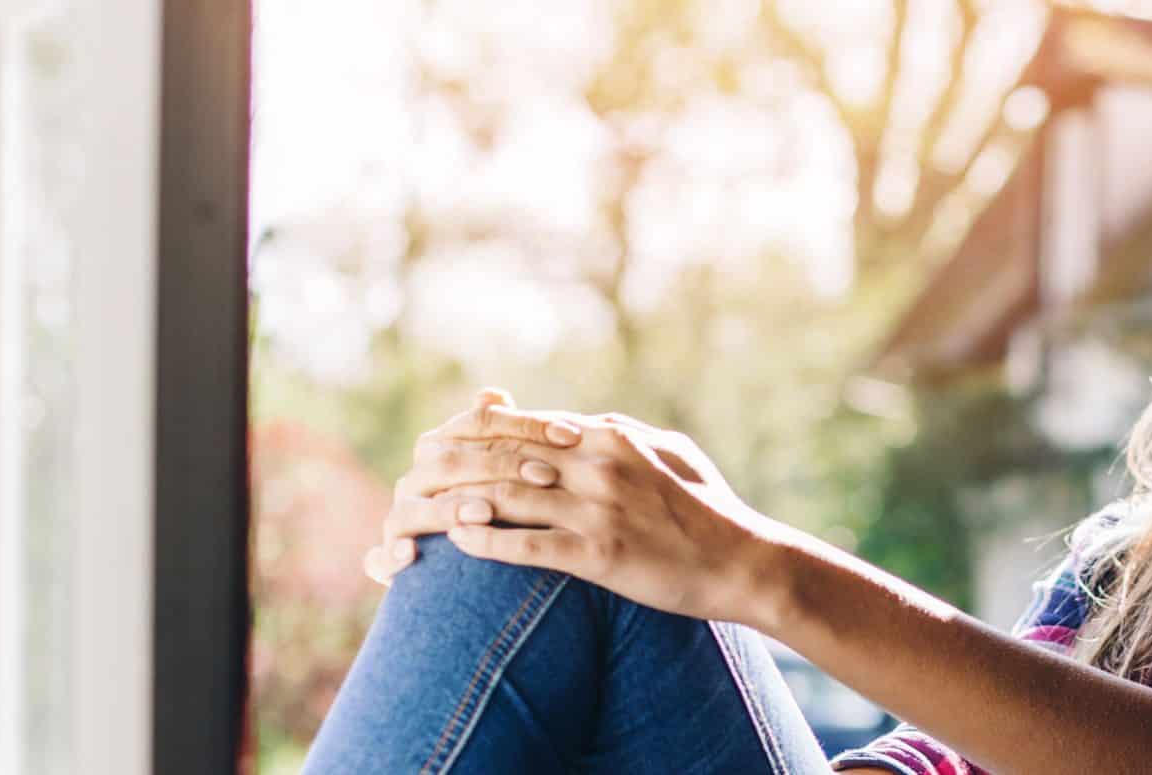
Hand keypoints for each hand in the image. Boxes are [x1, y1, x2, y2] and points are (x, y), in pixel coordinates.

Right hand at [363, 389, 586, 584]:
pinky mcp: (391, 553)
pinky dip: (393, 554)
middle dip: (501, 466)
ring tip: (484, 513)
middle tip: (548, 477)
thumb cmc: (507, 504)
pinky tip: (412, 556)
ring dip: (450, 507)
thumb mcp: (514, 472)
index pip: (482, 423)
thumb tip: (492, 393)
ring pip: (418, 503)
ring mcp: (403, 511)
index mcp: (443, 444)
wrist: (476, 564)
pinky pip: (382, 553)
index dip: (526, 425)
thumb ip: (511, 435)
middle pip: (452, 460)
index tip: (572, 434)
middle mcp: (419, 474)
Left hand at [377, 394, 800, 625]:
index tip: (435, 436)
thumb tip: (588, 422)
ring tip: (416, 510)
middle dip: (447, 462)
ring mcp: (596, 508)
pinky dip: (487, 541)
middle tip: (408, 471)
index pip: (522, 424)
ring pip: (505, 496)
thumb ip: (623, 434)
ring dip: (452, 501)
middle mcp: (595, 464)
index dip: (470, 429)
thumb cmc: (708, 510)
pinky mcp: (599, 552)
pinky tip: (457, 544)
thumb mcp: (669, 453)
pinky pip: (528, 545)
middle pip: (501, 455)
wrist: (743, 561)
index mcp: (608, 436)